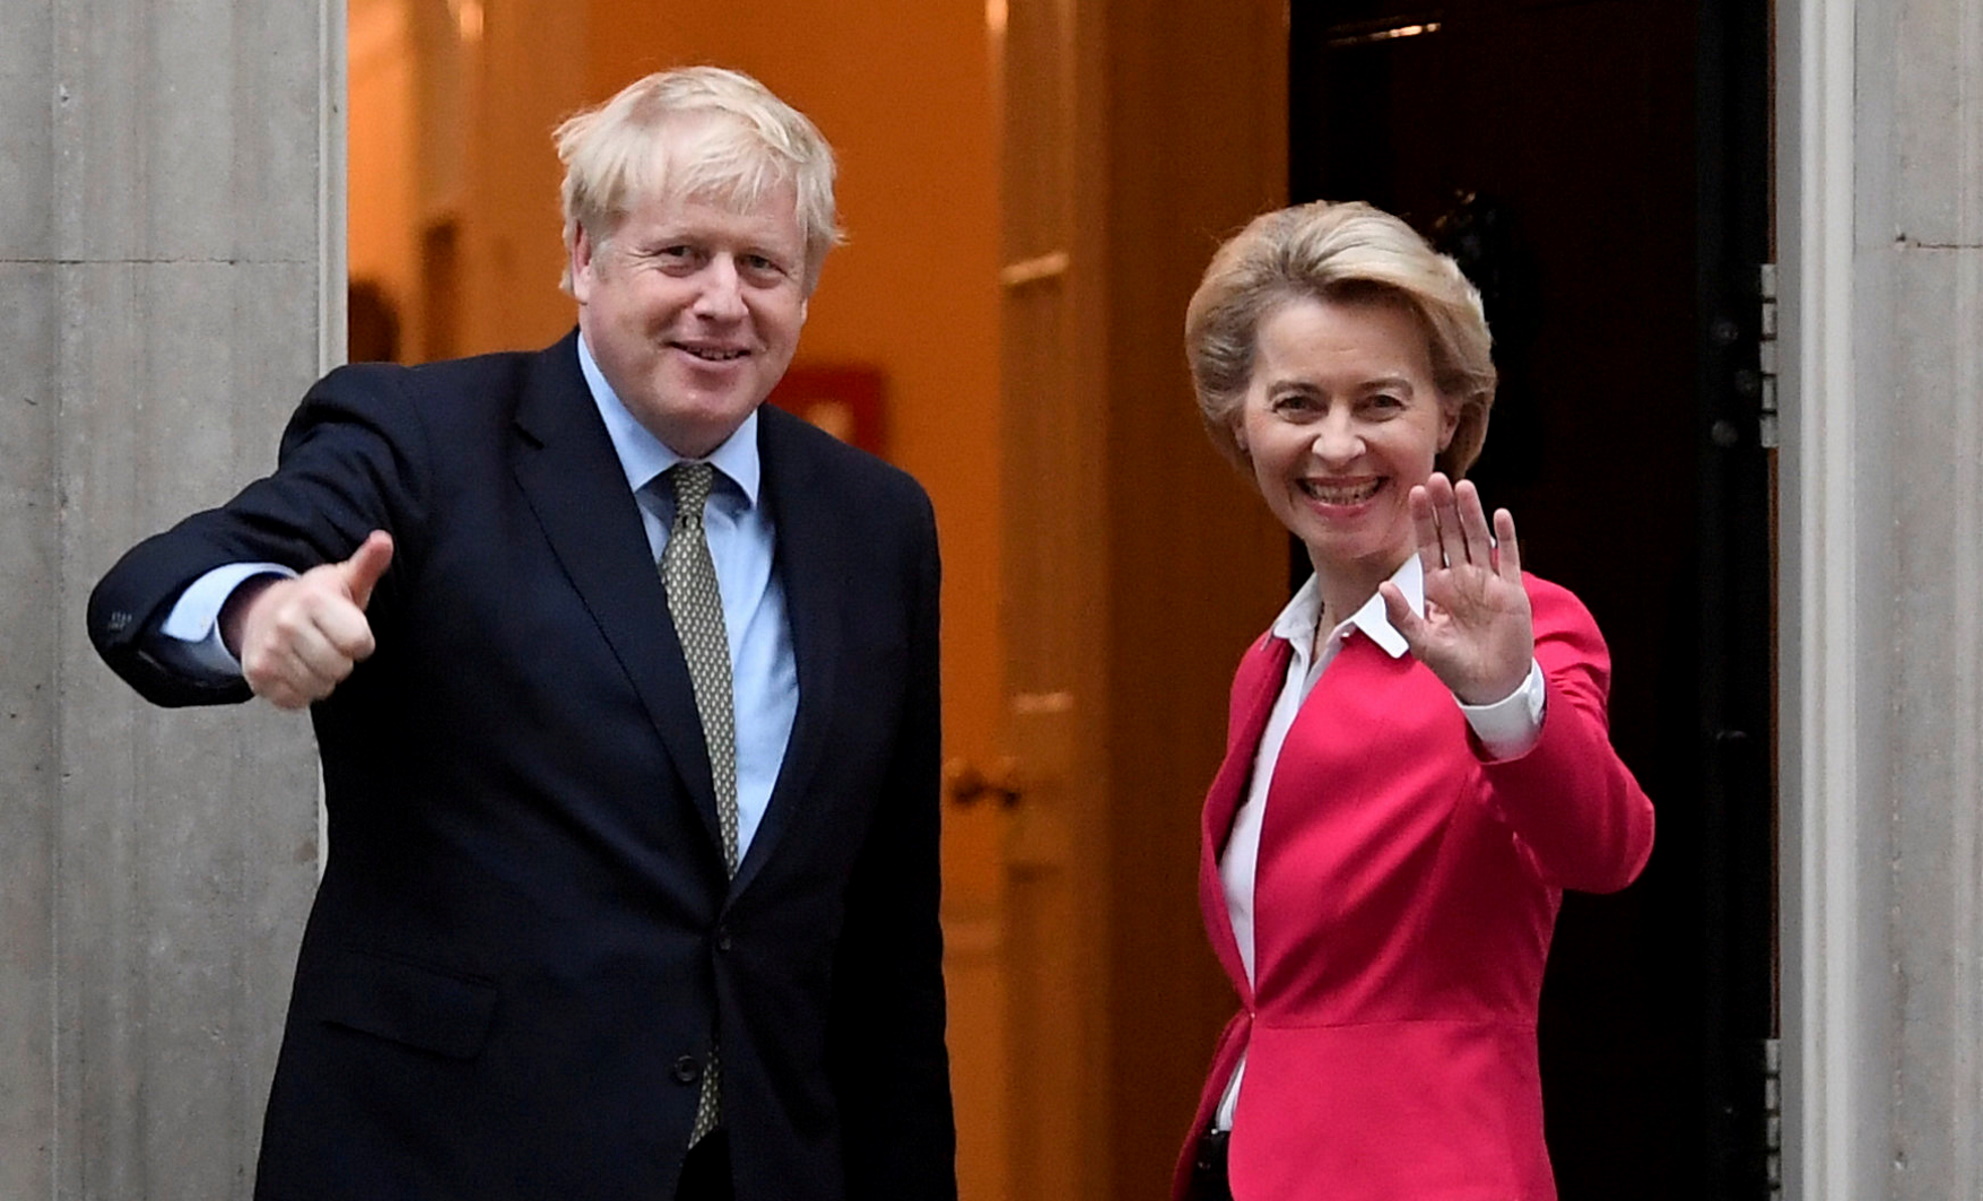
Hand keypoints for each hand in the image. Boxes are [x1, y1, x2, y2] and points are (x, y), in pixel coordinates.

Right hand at [225, 531, 392, 709]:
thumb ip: (368, 564)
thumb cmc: (316, 600)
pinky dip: (303, 691)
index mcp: (313, 600)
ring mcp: (268, 652)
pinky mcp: (257, 676)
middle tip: (329, 643)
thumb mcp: (344, 579)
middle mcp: (286, 624)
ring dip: (323, 677)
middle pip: (340, 669)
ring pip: (321, 688)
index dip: (361, 642)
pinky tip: (297, 668)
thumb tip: (383, 540)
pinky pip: (298, 700)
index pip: (359, 644)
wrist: (261, 613)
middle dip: (342, 660)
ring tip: (313, 654)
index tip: (349, 630)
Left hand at [1378, 474, 1533, 704]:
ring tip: (1465, 487)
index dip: (1423, 520)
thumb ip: (1401, 615)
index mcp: (1437, 586)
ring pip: (1478, 540)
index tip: (1415, 492)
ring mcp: (1487, 581)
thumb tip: (1383, 587)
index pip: (1428, 545)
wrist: (1489, 684)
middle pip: (1452, 534)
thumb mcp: (1421, 641)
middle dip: (1445, 508)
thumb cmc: (1453, 665)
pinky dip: (1506, 538)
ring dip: (1472, 514)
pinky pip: (1509, 559)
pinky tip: (1500, 516)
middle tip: (1438, 478)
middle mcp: (1461, 578)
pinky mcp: (1511, 591)